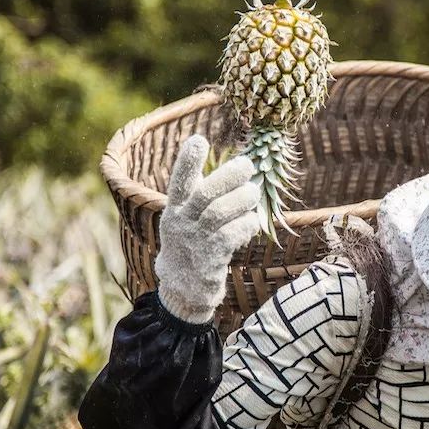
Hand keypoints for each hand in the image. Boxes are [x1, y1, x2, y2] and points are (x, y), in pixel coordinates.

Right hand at [154, 135, 260, 322]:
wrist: (184, 288)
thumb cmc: (192, 243)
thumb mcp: (186, 217)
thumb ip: (200, 193)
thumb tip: (234, 166)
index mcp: (175, 209)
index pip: (179, 182)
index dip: (188, 162)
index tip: (199, 140)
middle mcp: (182, 224)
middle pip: (204, 194)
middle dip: (228, 176)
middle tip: (248, 164)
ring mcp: (195, 242)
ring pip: (219, 213)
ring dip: (242, 199)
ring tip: (253, 193)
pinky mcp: (209, 260)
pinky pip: (230, 236)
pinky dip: (246, 225)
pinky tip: (252, 222)